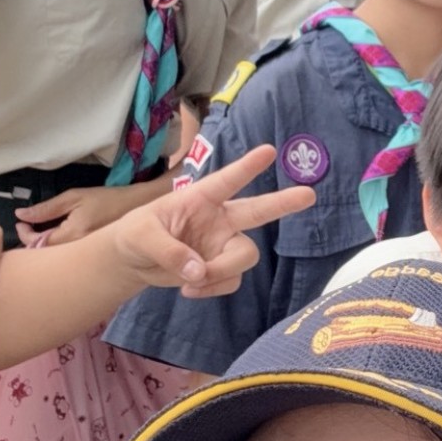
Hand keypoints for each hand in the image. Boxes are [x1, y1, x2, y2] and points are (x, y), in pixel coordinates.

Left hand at [14, 183, 157, 246]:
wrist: (139, 208)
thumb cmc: (109, 199)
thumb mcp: (75, 197)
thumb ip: (47, 208)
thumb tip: (22, 215)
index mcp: (72, 234)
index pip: (38, 242)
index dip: (25, 233)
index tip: (21, 221)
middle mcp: (77, 250)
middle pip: (45, 254)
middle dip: (32, 242)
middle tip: (29, 228)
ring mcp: (86, 255)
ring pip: (56, 256)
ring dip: (45, 245)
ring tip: (42, 232)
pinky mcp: (92, 255)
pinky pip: (68, 256)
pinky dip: (58, 247)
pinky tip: (60, 237)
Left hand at [110, 145, 314, 297]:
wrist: (132, 262)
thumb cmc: (135, 235)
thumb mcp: (140, 236)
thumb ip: (169, 251)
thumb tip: (199, 272)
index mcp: (200, 198)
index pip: (226, 180)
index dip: (247, 167)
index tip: (269, 151)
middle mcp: (219, 219)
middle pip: (258, 210)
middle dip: (283, 203)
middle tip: (309, 194)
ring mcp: (223, 244)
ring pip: (245, 256)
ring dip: (221, 272)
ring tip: (191, 282)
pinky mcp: (221, 268)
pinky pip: (231, 280)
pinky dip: (213, 288)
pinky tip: (189, 289)